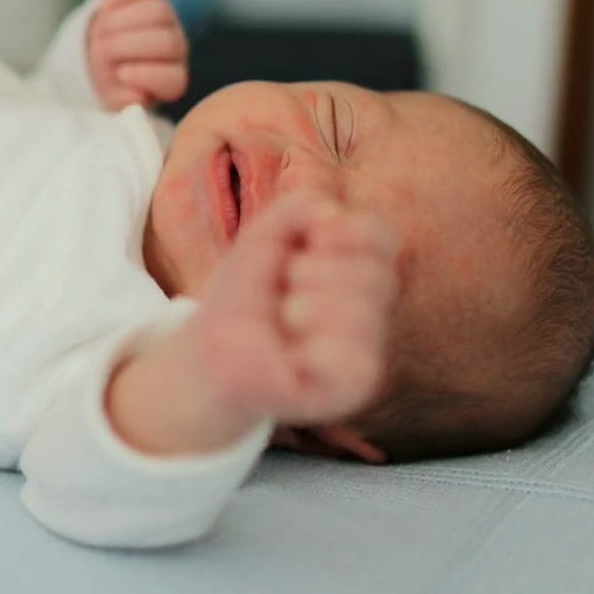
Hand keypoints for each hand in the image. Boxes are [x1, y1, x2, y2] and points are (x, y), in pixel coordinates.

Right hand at [86, 0, 189, 108]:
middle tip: (100, 51)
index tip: (122, 75)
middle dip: (126, 45)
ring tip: (101, 31)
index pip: (173, 78)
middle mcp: (175, 47)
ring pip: (157, 10)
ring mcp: (166, 16)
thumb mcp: (114, 97)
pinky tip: (107, 6)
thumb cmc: (110, 80)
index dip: (149, 76)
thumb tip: (135, 98)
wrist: (101, 51)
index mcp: (171, 80)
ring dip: (121, 21)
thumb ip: (123, 101)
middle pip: (165, 40)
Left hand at [107, 192, 399, 456]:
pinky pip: (350, 355)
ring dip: (307, 305)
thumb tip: (333, 215)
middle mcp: (372, 310)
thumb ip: (300, 208)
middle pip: (374, 272)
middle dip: (315, 270)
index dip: (349, 230)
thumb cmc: (245, 295)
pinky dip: (312, 346)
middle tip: (286, 288)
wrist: (210, 351)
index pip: (383, 237)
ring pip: (362, 312)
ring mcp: (366, 349)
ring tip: (286, 320)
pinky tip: (294, 354)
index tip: (311, 238)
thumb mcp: (266, 236)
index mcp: (359, 271)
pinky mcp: (353, 386)